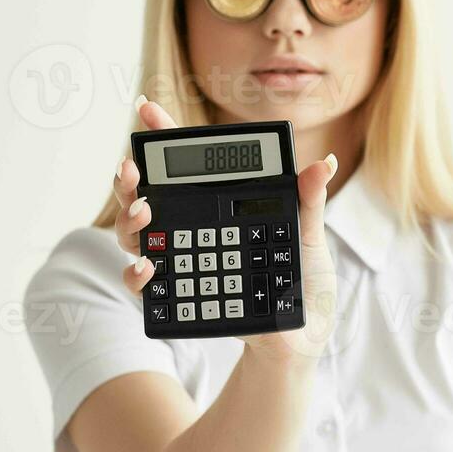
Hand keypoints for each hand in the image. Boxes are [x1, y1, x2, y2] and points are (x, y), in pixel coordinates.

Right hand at [111, 97, 340, 367]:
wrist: (299, 342)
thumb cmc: (303, 287)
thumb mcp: (307, 240)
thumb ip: (307, 202)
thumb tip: (324, 163)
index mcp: (220, 207)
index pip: (187, 166)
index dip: (163, 137)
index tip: (145, 109)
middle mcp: (191, 230)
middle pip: (146, 195)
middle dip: (130, 178)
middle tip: (131, 169)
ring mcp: (179, 262)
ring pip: (135, 233)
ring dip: (128, 218)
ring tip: (143, 211)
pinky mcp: (176, 297)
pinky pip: (143, 283)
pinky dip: (137, 274)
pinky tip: (149, 267)